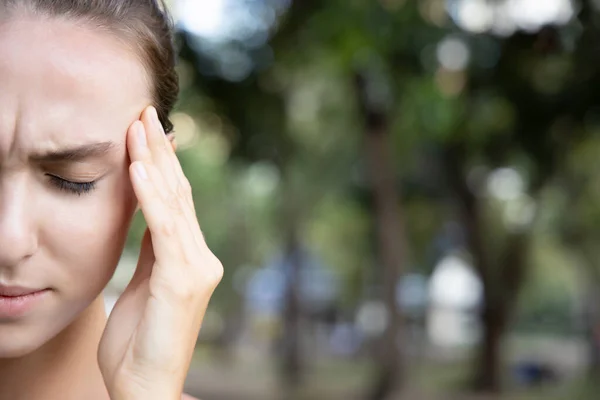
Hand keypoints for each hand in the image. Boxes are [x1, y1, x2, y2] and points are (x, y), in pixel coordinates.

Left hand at [98, 106, 222, 399]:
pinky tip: (138, 167)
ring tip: (140, 126)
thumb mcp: (142, 287)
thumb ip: (152, 251)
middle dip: (159, 152)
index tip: (148, 132)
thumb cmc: (140, 343)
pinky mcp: (184, 279)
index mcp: (190, 259)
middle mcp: (201, 258)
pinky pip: (164, 228)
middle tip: (145, 113)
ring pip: (173, 204)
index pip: (175, 202)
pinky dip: (150, 195)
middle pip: (178, 195)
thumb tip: (148, 214)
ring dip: (153, 162)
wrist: (145, 387)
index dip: (162, 165)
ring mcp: (196, 268)